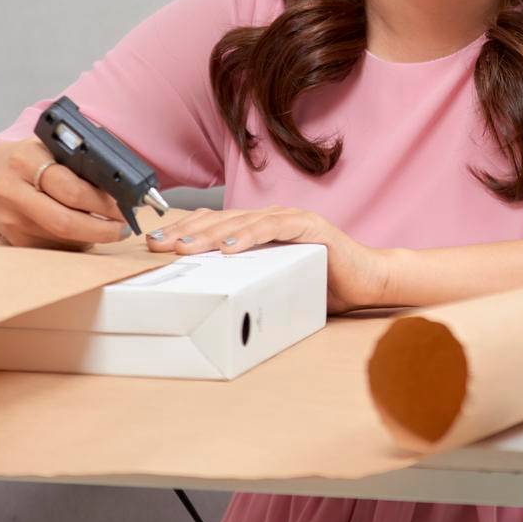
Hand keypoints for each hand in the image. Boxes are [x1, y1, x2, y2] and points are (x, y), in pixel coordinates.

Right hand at [0, 139, 127, 249]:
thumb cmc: (30, 157)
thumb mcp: (51, 146)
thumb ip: (81, 160)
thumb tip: (120, 185)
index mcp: (26, 160)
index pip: (70, 188)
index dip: (102, 202)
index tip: (125, 207)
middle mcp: (12, 191)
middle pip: (65, 221)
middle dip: (102, 229)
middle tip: (124, 227)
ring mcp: (10, 219)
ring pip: (61, 238)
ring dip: (92, 237)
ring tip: (111, 229)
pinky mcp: (13, 238)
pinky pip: (53, 247)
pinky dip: (76, 243)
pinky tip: (87, 234)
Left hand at [143, 205, 392, 314]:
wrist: (367, 281)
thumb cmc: (320, 285)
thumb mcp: (273, 284)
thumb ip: (247, 282)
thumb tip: (204, 303)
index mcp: (260, 229)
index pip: (215, 223)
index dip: (185, 231)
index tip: (155, 245)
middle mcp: (272, 218)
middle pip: (222, 219)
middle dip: (187, 232)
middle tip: (158, 245)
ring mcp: (292, 219)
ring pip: (243, 221)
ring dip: (211, 234)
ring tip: (186, 247)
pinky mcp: (310, 228)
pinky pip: (275, 229)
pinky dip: (250, 235)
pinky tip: (229, 246)